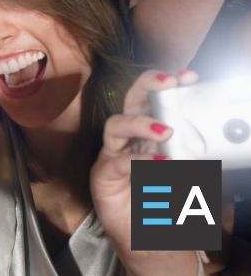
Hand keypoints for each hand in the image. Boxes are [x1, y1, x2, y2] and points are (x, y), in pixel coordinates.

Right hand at [91, 69, 197, 258]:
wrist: (148, 239)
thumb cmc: (165, 204)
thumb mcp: (186, 174)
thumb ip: (193, 155)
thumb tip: (213, 136)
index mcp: (148, 134)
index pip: (153, 100)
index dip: (165, 85)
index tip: (188, 76)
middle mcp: (128, 140)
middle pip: (130, 102)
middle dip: (147, 85)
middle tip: (168, 81)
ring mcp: (112, 155)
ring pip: (116, 126)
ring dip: (140, 123)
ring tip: (165, 131)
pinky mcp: (103, 176)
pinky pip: (118, 162)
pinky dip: (139, 161)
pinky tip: (158, 164)